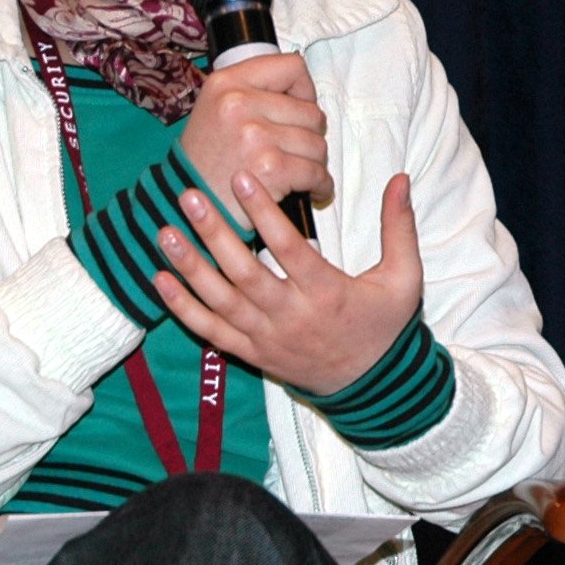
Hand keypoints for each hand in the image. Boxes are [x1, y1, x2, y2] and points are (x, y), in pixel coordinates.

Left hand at [151, 172, 427, 397]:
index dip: (265, 214)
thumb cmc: (385, 325)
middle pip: (245, 273)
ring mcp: (267, 338)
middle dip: (214, 233)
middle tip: (190, 195)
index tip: (243, 178)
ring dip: (190, 266)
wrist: (373, 386)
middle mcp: (292, 317)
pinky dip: (183, 307)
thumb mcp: (404, 278)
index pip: (291, 249)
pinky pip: (210, 331)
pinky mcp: (252, 353)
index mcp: (328, 294)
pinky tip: (160, 279)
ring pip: (220, 301)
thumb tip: (401, 179)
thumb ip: (399, 227)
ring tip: (165, 232)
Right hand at [177, 53, 331, 227]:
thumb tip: (305, 94)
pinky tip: (312, 190)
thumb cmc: (206, 159)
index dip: (305, 91)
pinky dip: (320, 186)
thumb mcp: (216, 108)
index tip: (300, 109)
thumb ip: (255, 91)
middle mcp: (239, 102)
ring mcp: (255, 135)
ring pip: (317, 144)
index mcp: (228, 82)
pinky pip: (316, 172)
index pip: (293, 68)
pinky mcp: (270, 167)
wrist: (184, 204)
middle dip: (311, 136)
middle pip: (311, 112)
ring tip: (301, 171)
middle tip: (297, 151)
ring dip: (315, 162)